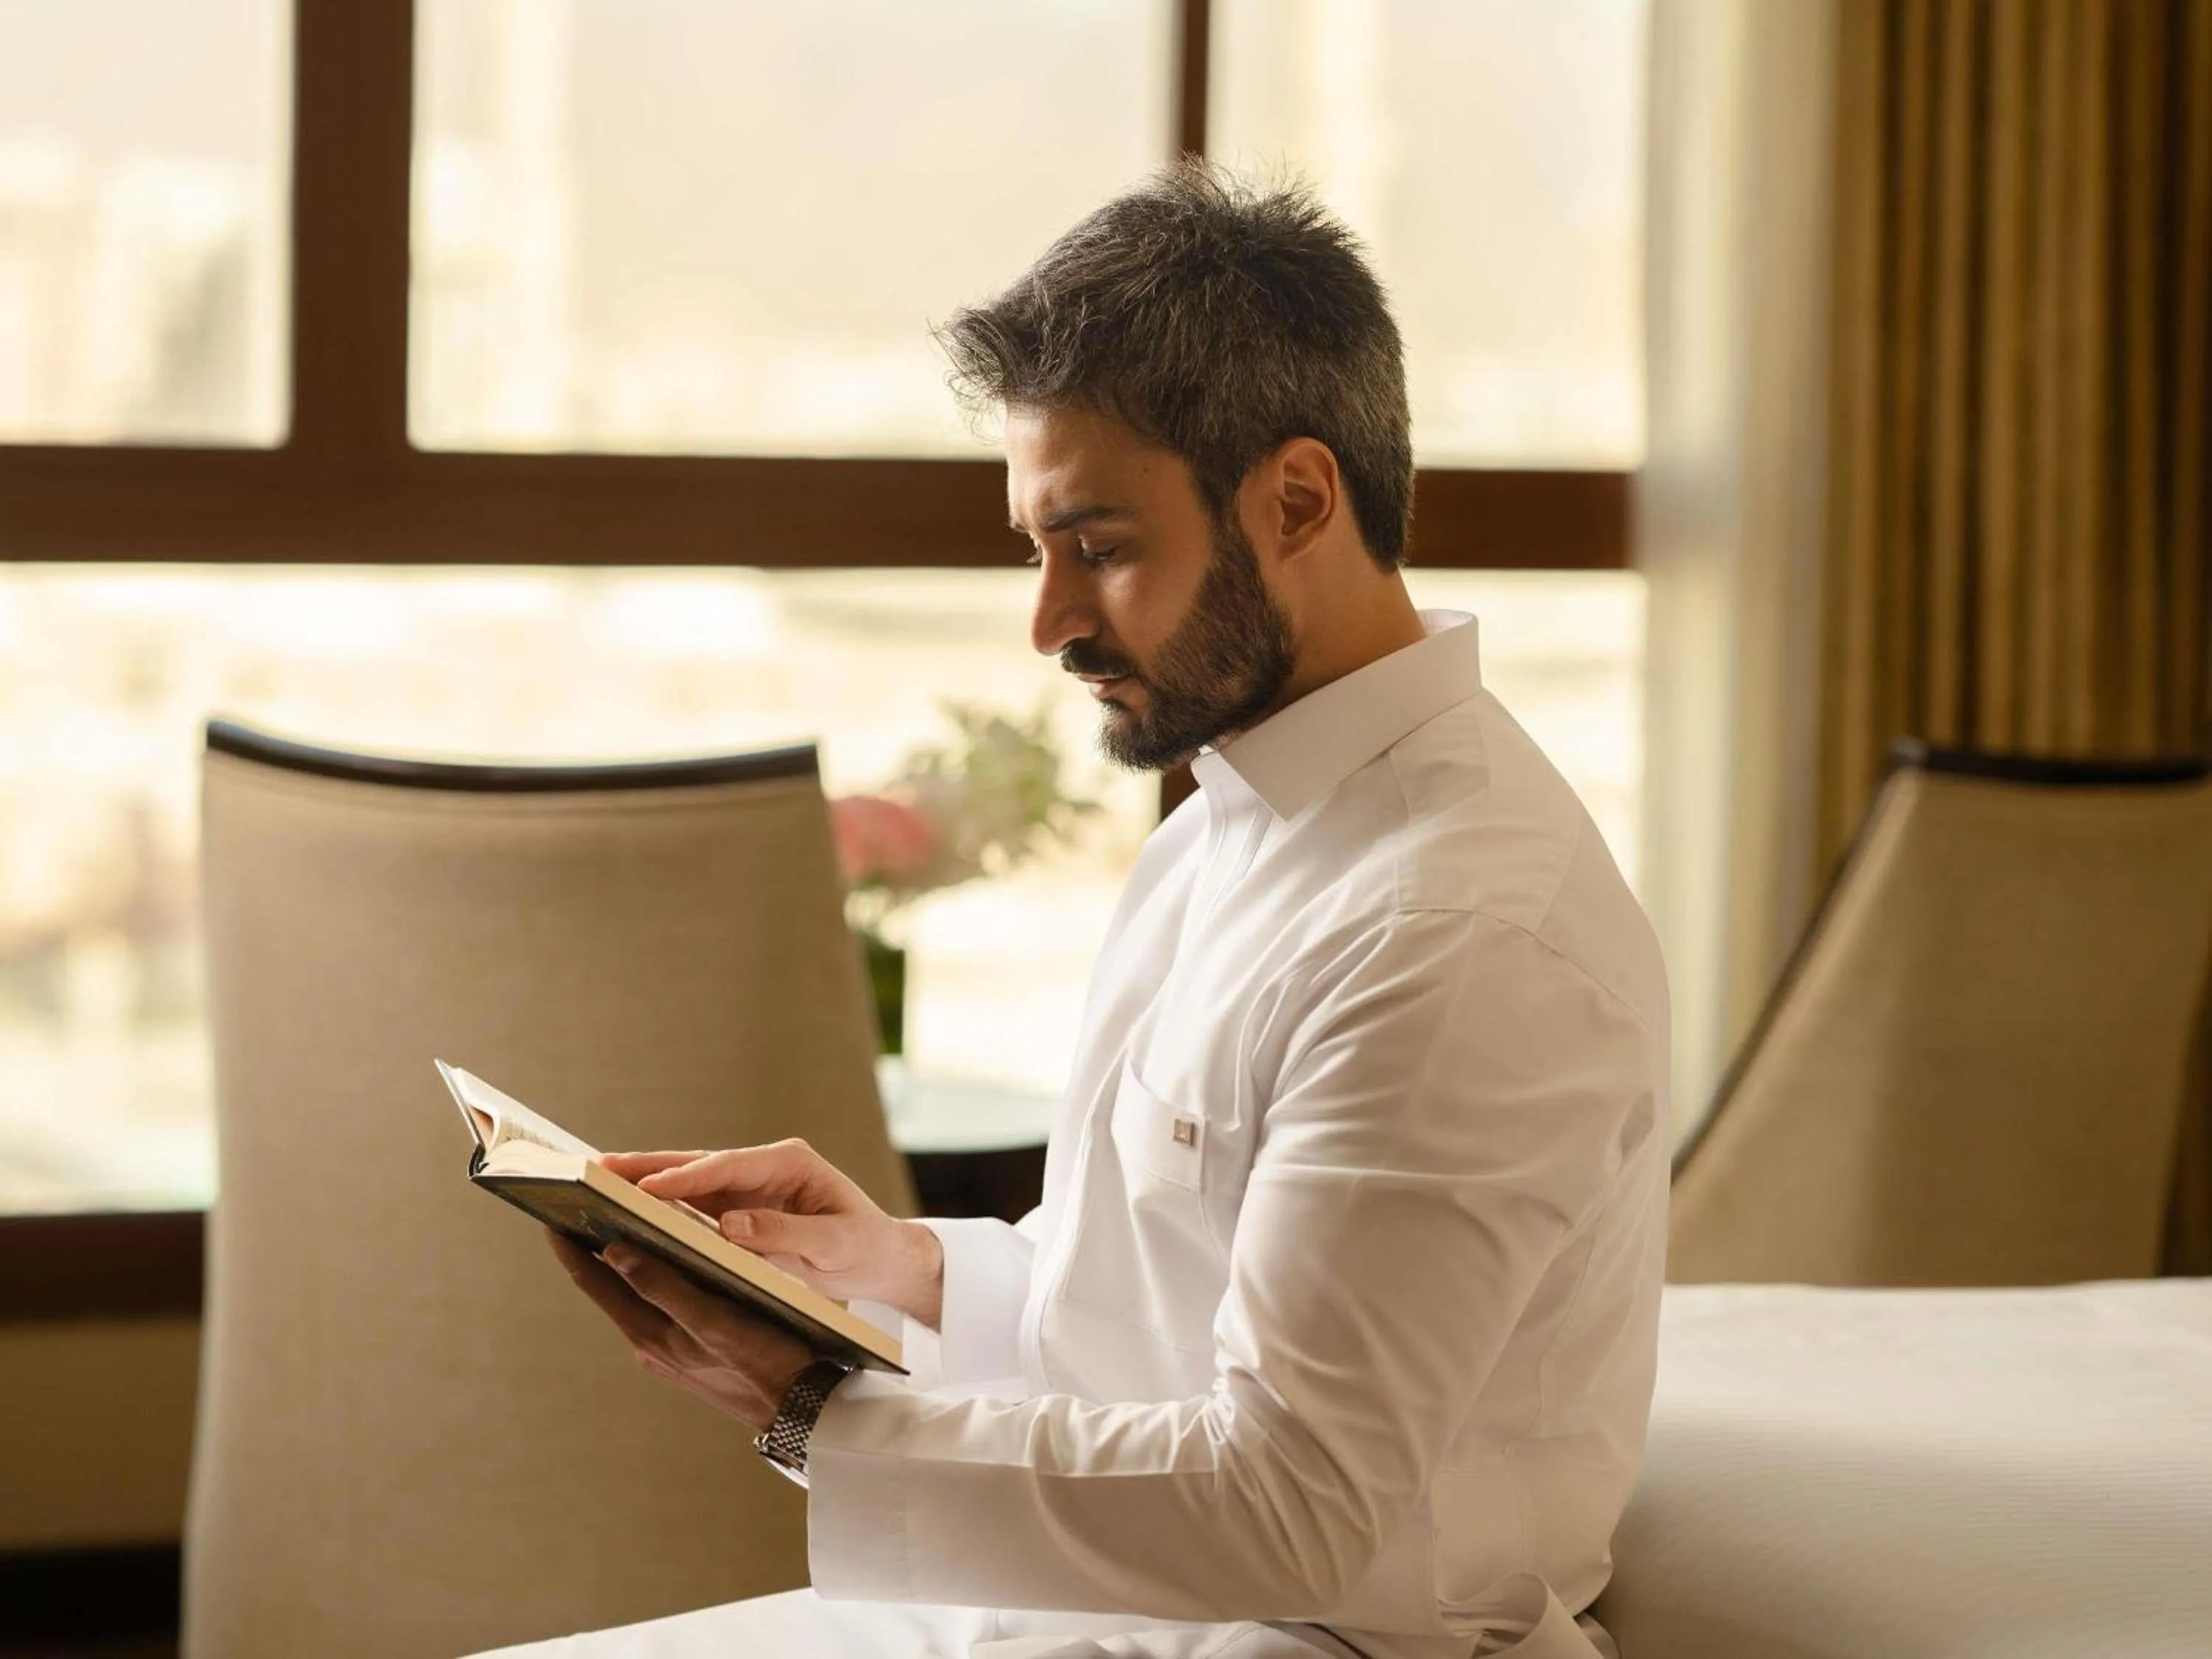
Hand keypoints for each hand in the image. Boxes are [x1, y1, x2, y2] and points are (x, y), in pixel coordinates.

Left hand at [546, 1228, 811, 1433]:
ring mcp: (670, 1350)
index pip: (593, 1280)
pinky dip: (651, 1276)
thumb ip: (662, 1287)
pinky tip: (665, 1258)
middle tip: (576, 1204)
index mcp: (649, 1334)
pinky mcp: (692, 1352)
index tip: (548, 1208)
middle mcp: (651, 1343)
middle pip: (606, 1286)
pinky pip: (659, 1306)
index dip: (568, 1244)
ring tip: (612, 1219)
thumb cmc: (766, 1360)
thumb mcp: (713, 1321)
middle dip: (588, 1245)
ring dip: (619, 1259)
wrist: (803, 1408)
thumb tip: (613, 1252)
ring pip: (632, 1295)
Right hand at [599, 1139, 943, 1327]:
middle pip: (696, 1163)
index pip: (727, 1166)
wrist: (879, 1255)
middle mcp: (762, 1166)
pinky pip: (690, 1203)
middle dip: (647, 1166)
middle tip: (597, 1170)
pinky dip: (657, 1204)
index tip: (647, 1189)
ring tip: (595, 1184)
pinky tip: (623, 1210)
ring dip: (643, 1181)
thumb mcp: (835, 1244)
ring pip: (686, 1179)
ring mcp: (746, 1185)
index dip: (685, 1177)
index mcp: (789, 1162)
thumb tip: (730, 1227)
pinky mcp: (736, 1205)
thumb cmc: (863, 1246)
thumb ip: (786, 1233)